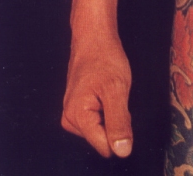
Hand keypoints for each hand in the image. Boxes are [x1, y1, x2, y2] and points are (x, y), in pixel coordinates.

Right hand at [61, 36, 132, 157]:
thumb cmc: (105, 59)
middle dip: (116, 119)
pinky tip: (106, 92)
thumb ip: (119, 122)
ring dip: (112, 113)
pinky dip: (108, 108)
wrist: (94, 39)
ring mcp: (73, 115)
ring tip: (110, 91)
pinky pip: (99, 119)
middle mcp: (70, 121)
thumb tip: (122, 152)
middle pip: (103, 138)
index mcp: (77, 118)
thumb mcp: (117, 90)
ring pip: (102, 128)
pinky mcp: (78, 110)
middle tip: (116, 95)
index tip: (120, 106)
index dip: (120, 131)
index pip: (104, 146)